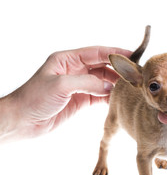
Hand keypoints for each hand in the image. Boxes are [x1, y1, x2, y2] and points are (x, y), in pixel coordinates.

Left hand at [0, 46, 130, 140]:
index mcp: (67, 60)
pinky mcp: (81, 99)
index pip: (96, 53)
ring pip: (103, 81)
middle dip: (118, 70)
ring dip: (115, 84)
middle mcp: (75, 70)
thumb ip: (87, 83)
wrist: (23, 121)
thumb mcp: (61, 85)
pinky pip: (100, 95)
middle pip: (102, 66)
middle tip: (134, 74)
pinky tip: (118, 98)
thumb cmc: (35, 98)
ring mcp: (79, 85)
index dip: (114, 53)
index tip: (131, 56)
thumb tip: (110, 88)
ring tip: (130, 87)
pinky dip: (109, 97)